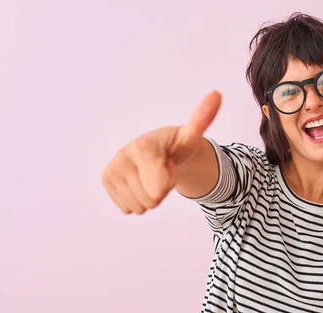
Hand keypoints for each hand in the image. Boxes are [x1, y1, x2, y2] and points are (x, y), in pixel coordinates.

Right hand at [101, 91, 221, 213]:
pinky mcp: (106, 179)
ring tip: (152, 176)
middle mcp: (122, 155)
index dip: (169, 181)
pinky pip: (127, 208)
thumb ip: (202, 119)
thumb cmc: (177, 145)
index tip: (169, 164)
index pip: (158, 190)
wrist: (160, 150)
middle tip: (162, 171)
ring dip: (150, 196)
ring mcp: (112, 168)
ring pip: (139, 206)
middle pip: (150, 200)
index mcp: (143, 146)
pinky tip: (141, 182)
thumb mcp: (191, 136)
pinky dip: (138, 200)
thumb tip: (217, 94)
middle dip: (161, 190)